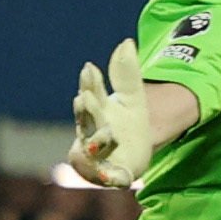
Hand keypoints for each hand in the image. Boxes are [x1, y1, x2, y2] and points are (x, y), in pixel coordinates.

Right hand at [66, 39, 153, 188]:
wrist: (135, 152)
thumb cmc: (128, 122)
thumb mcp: (134, 97)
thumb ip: (128, 74)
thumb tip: (127, 42)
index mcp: (97, 112)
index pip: (90, 94)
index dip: (89, 83)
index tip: (89, 68)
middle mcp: (90, 133)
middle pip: (85, 120)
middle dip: (85, 110)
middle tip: (85, 98)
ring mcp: (95, 156)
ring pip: (90, 149)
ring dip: (97, 142)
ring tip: (108, 134)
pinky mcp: (108, 175)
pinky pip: (108, 177)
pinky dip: (110, 177)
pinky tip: (120, 178)